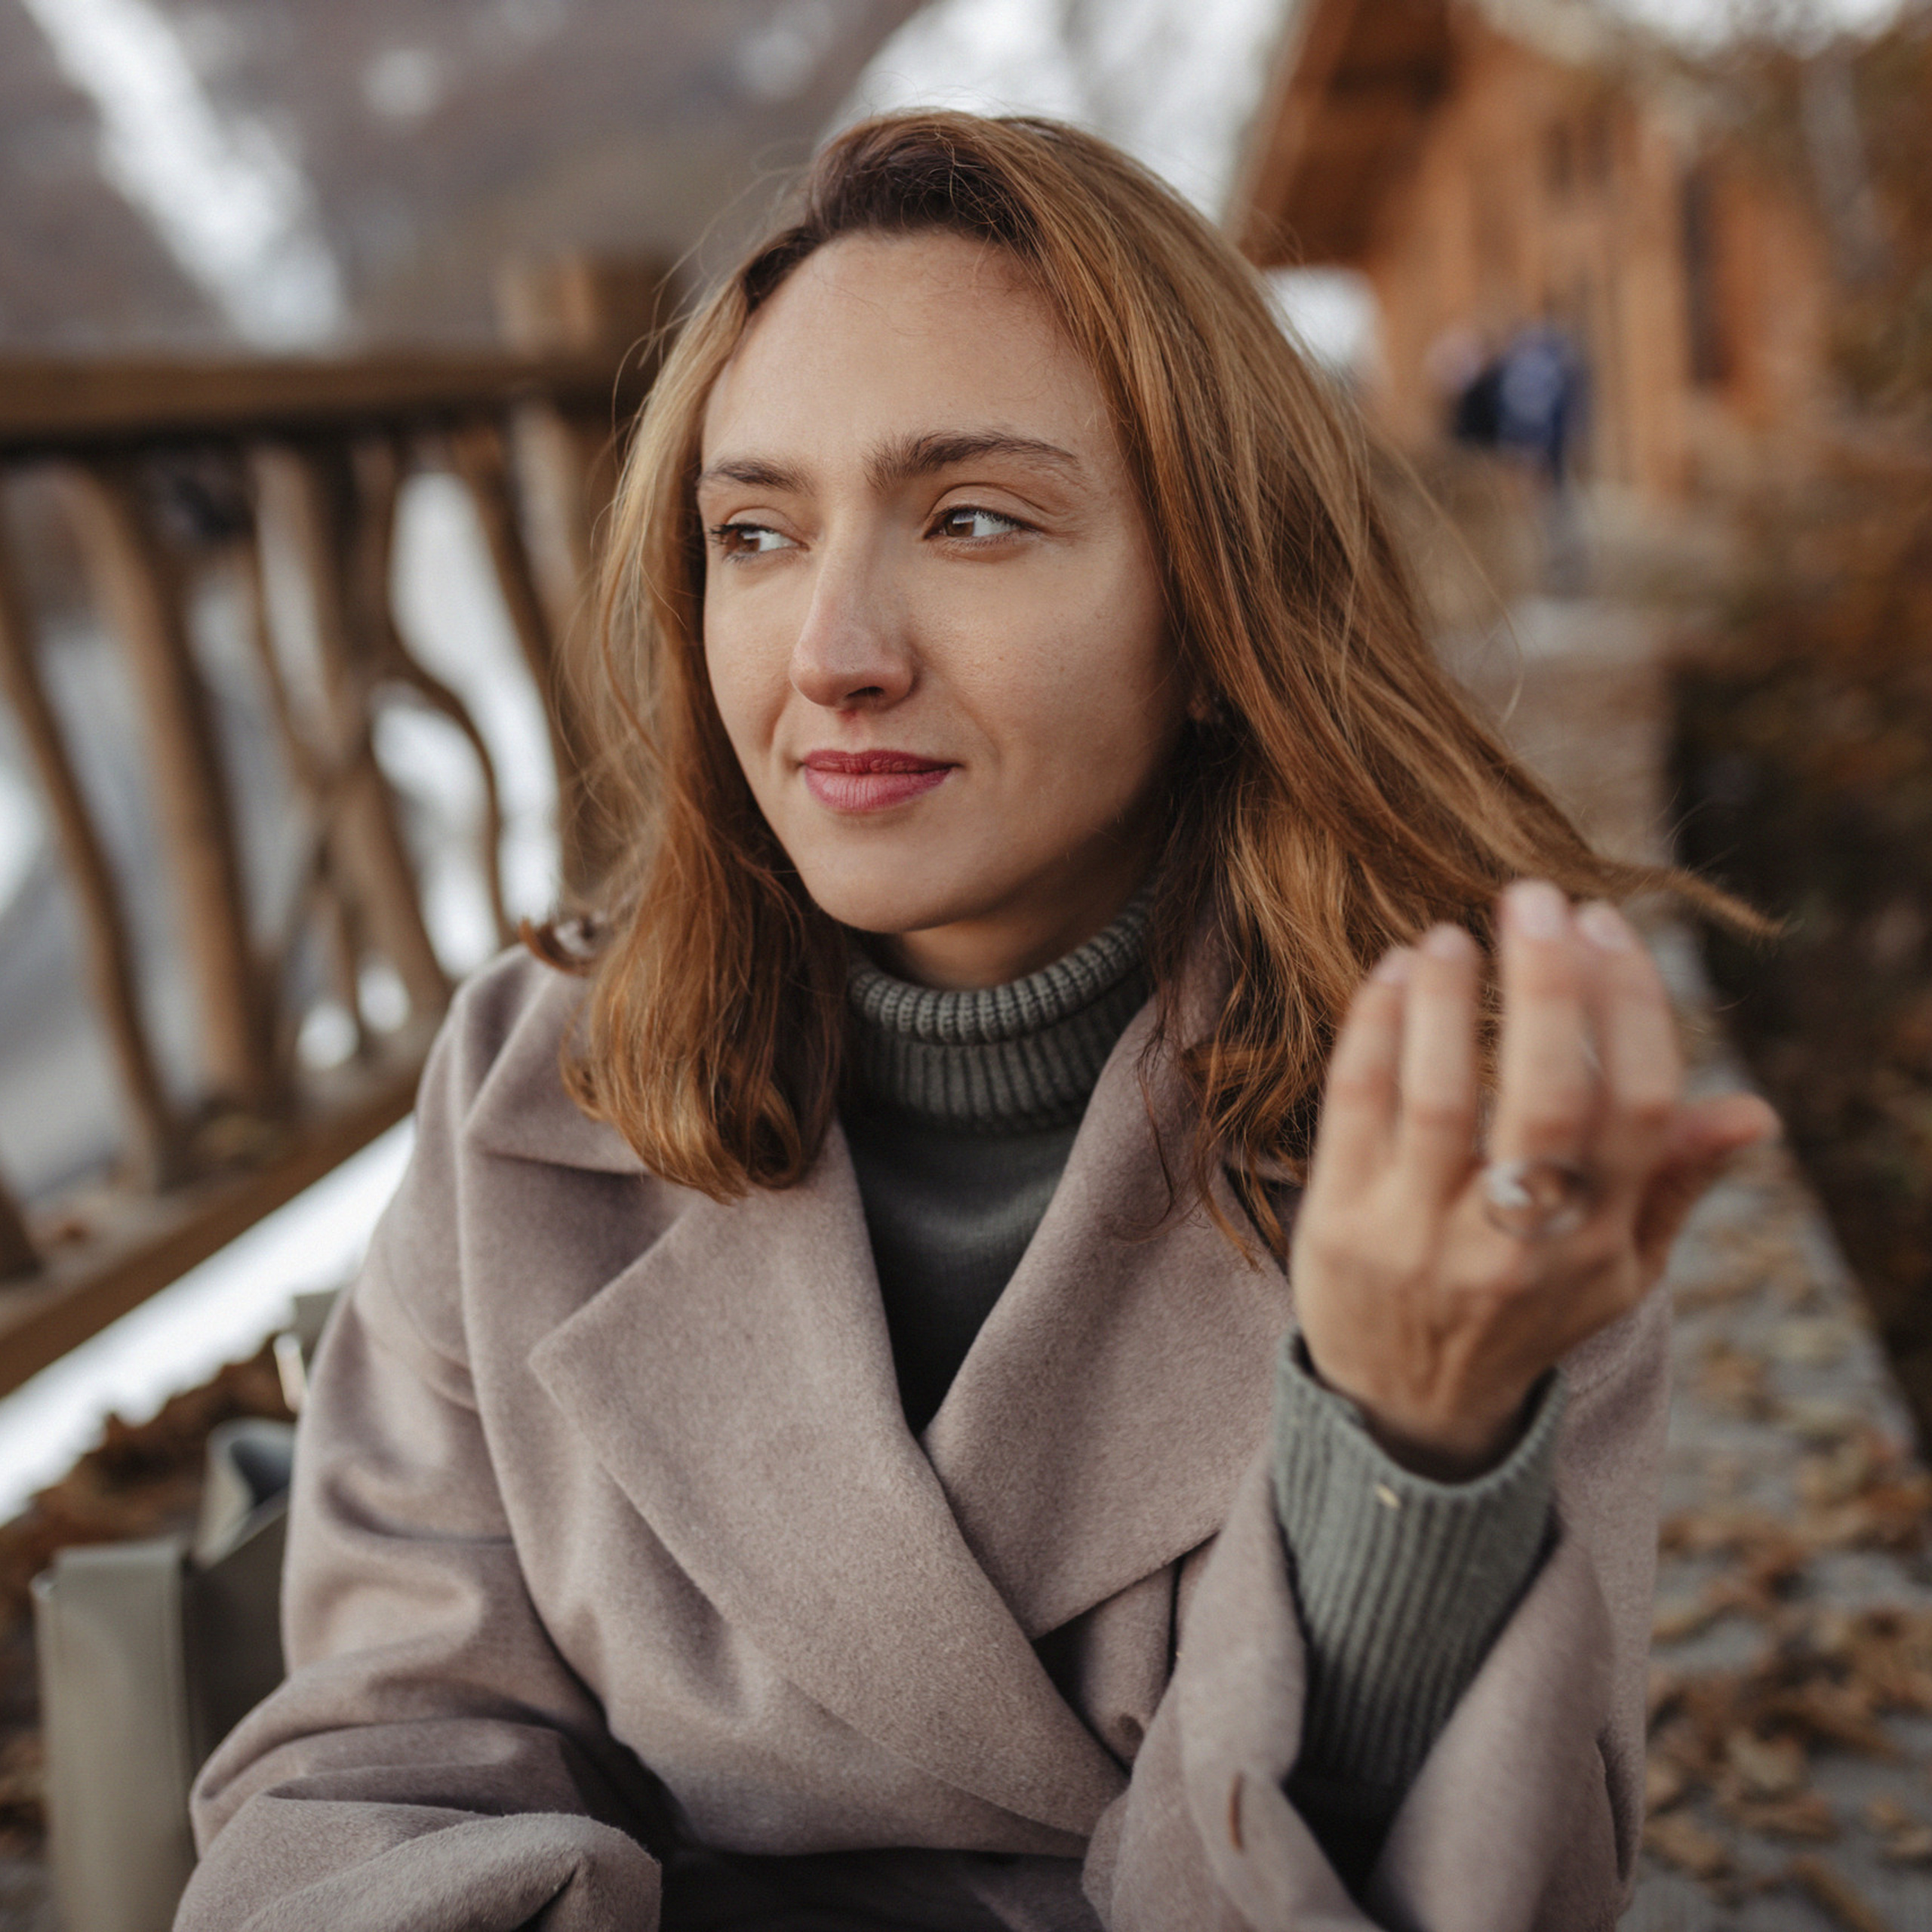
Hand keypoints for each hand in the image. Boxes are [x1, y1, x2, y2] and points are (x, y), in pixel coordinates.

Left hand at [1290, 881, 1776, 1480]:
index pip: (1635, 1108)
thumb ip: (1671, 1184)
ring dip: (1444, 1003)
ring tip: (1448, 933)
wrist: (1404, 1406)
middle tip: (1536, 898)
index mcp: (1594, 1242)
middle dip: (1547, 989)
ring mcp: (1419, 1235)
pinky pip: (1354, 1107)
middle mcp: (1512, 1242)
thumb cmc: (1522, 1310)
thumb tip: (1754, 1113)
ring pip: (1437, 1099)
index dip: (1628, 1006)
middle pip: (1544, 1098)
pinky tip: (1389, 974)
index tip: (1603, 926)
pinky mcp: (1339, 1225)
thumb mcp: (1612, 1270)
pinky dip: (1371, 1030)